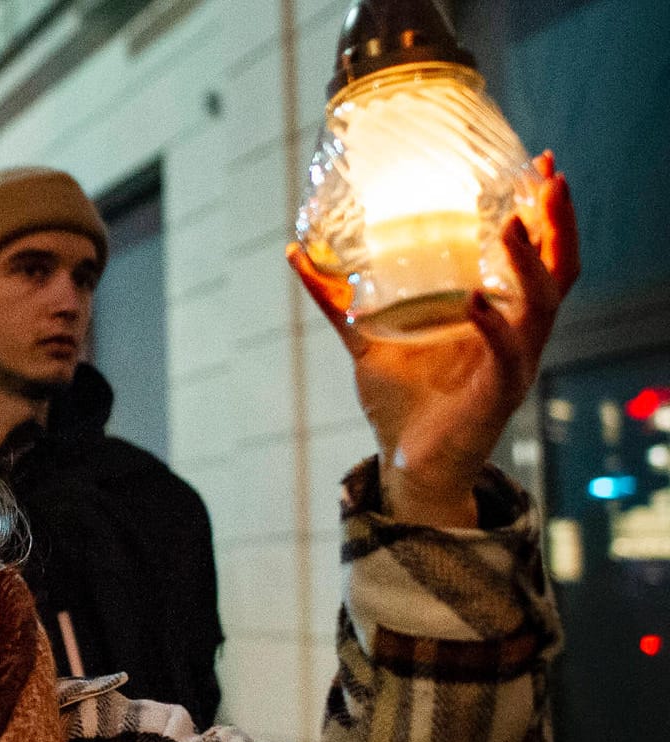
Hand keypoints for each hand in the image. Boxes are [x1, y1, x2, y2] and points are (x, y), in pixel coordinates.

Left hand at [288, 151, 579, 526]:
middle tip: (548, 176)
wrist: (406, 464)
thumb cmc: (401, 402)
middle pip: (559, 266)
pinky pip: (507, 353)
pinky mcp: (500, 393)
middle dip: (556, 220)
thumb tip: (297, 253)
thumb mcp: (364, 340)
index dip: (543, 210)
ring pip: (541, 303)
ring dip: (529, 262)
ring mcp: (514, 362)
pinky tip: (475, 300)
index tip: (538, 163)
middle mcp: (517, 333)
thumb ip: (337, 300)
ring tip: (510, 224)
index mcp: (498, 314)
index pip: (537, 252)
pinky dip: (493, 326)